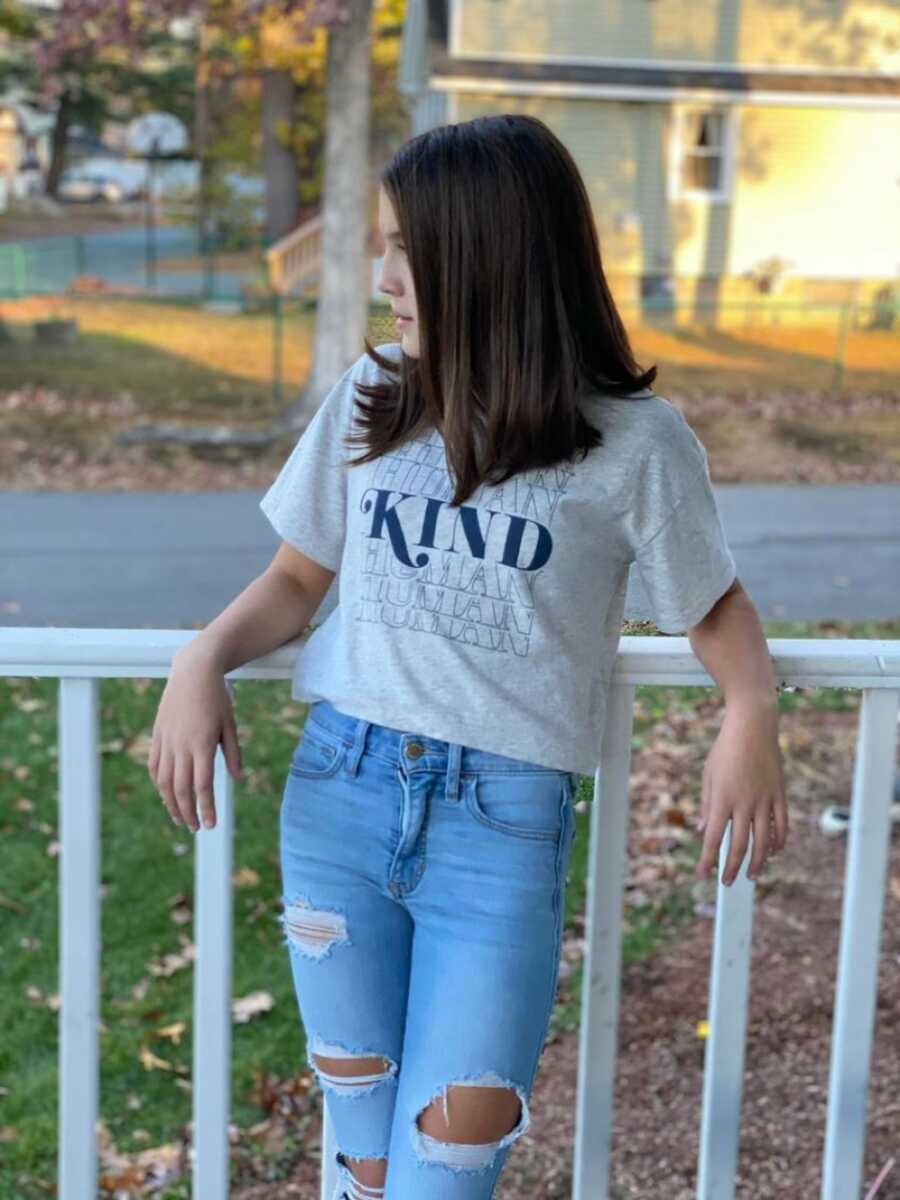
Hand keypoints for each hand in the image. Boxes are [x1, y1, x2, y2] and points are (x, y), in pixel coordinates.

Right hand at [148, 648, 243, 831]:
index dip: (206, 808)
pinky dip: (159, 784)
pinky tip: (166, 795)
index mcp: (202, 744)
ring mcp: (166, 741)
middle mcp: (181, 746)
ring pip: (164, 781)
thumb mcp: (230, 724)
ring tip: (179, 818)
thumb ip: (233, 753)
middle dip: (188, 812)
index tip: (210, 825)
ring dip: (171, 803)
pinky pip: (155, 766)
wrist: (193, 671)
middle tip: (195, 828)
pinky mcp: (157, 735)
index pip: (203, 785)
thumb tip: (238, 779)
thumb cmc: (217, 697)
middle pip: (181, 789)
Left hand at [695, 702, 788, 885]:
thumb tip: (704, 831)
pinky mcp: (780, 794)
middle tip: (728, 882)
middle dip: (731, 867)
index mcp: (722, 799)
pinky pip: (782, 824)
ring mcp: (764, 800)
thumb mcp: (708, 775)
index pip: (713, 838)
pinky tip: (774, 852)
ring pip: (764, 840)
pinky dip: (779, 842)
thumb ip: (707, 806)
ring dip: (758, 861)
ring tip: (751, 874)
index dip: (708, 860)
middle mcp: (744, 803)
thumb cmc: (725, 750)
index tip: (703, 875)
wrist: (752, 727)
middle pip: (738, 845)